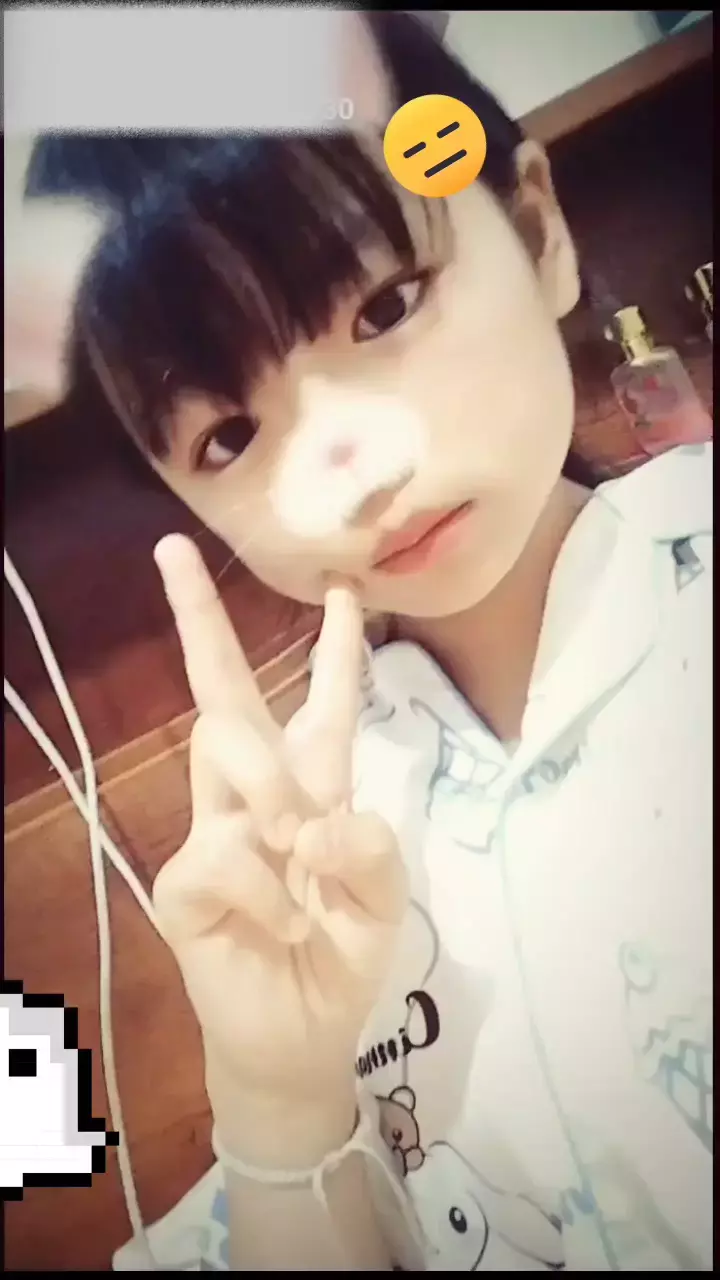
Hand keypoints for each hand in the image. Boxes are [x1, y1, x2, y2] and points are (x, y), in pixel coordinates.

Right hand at [152, 535, 406, 1133]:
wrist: (302, 1035)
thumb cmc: (341, 955)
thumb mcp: (385, 900)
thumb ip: (371, 849)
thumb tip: (312, 821)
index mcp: (315, 787)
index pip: (325, 704)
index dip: (335, 650)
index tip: (342, 588)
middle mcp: (259, 793)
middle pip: (226, 692)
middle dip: (200, 619)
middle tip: (171, 550)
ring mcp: (215, 829)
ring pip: (224, 747)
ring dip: (272, 788)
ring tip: (301, 852)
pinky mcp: (185, 877)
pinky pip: (223, 848)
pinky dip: (267, 887)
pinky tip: (284, 924)